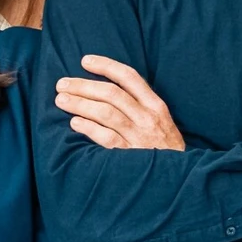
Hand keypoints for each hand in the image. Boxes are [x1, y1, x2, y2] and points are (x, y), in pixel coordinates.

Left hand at [60, 54, 183, 150]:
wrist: (179, 179)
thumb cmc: (166, 151)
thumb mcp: (162, 123)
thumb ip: (141, 107)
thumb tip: (107, 93)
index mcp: (156, 106)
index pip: (129, 77)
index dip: (106, 66)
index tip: (85, 61)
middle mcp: (148, 118)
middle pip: (112, 93)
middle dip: (83, 86)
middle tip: (62, 84)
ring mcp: (139, 137)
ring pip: (106, 113)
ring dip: (80, 104)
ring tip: (61, 100)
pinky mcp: (130, 156)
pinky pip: (106, 138)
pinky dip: (89, 128)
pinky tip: (75, 123)